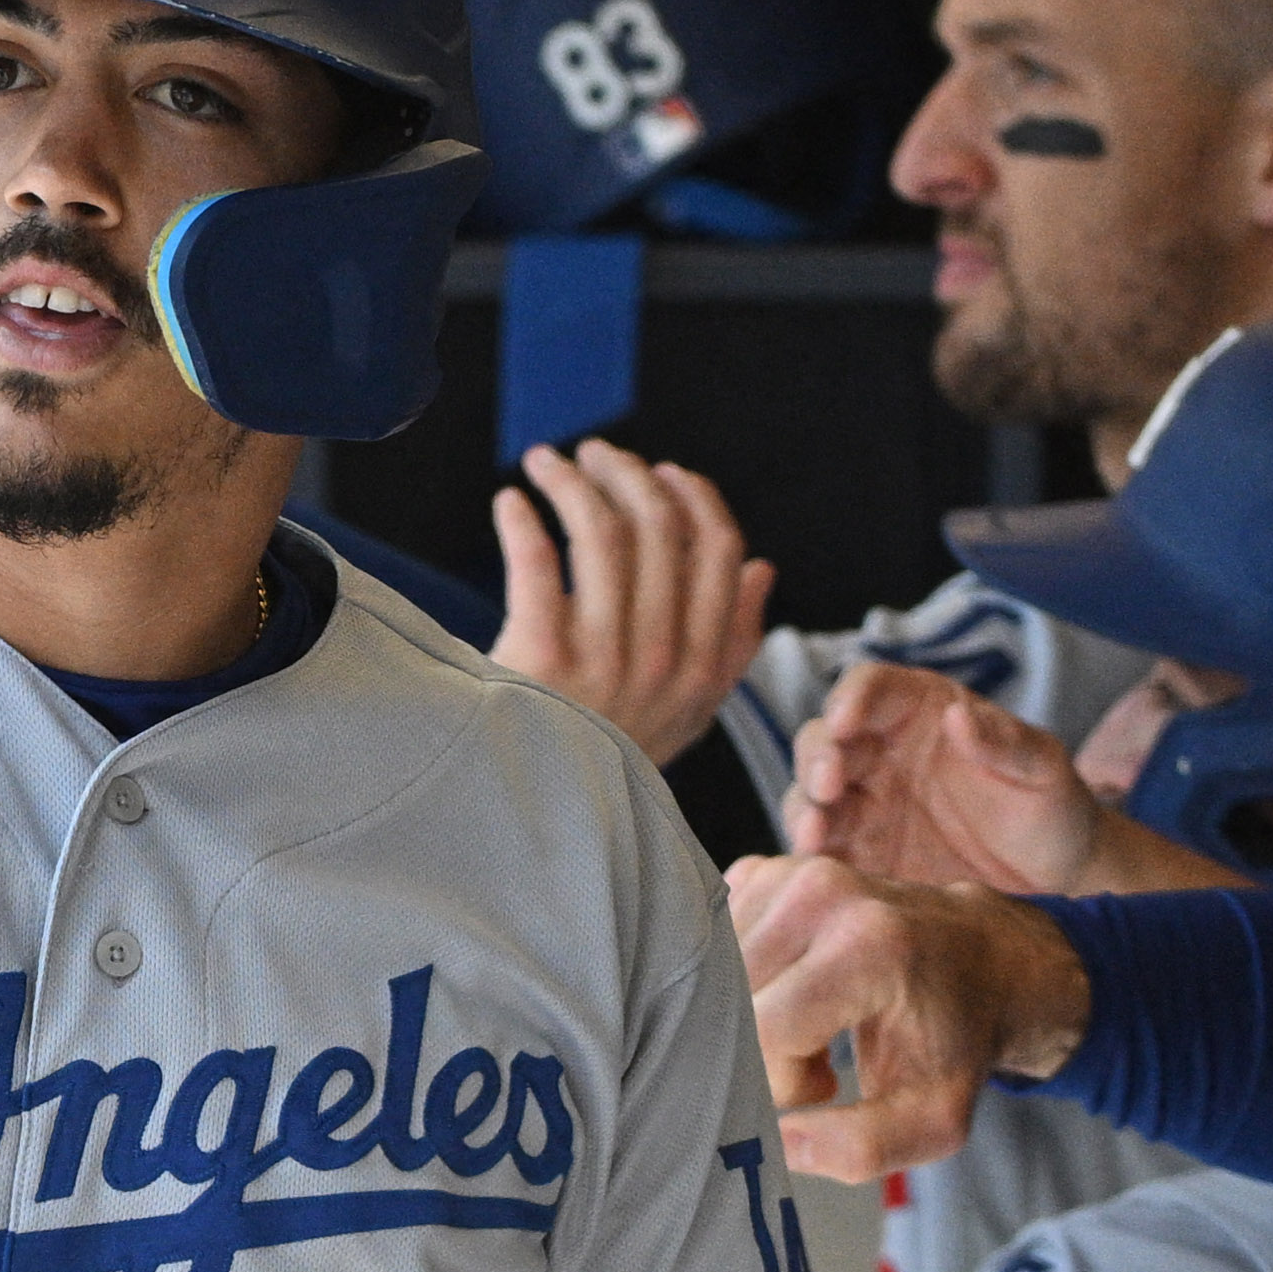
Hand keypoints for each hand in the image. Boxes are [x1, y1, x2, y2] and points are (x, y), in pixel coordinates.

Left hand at [485, 440, 773, 765]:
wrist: (541, 818)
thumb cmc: (610, 756)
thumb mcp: (688, 712)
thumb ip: (733, 642)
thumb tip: (762, 567)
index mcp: (703, 666)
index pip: (718, 553)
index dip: (695, 498)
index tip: (665, 471)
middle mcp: (661, 659)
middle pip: (659, 529)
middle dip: (627, 473)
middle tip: (595, 453)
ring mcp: (603, 660)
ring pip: (602, 534)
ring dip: (573, 483)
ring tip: (547, 463)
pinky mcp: (541, 658)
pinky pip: (537, 565)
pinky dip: (523, 522)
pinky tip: (510, 502)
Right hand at [724, 853, 1094, 1178]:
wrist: (987, 960)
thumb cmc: (956, 1041)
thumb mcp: (933, 1119)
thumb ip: (859, 1149)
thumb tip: (779, 1143)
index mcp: (867, 947)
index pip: (764, 1031)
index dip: (778, 1079)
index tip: (822, 1086)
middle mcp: (824, 893)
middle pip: (730, 1001)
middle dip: (757, 1050)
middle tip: (815, 1062)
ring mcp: (793, 872)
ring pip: (714, 973)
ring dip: (747, 1014)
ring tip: (808, 1025)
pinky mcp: (771, 869)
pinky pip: (719, 942)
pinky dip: (741, 980)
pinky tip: (789, 989)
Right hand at [788, 659, 1219, 897]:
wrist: (1057, 882)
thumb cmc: (1053, 809)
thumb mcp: (1043, 769)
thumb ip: (1004, 740)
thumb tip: (957, 716)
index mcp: (923, 712)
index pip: (872, 689)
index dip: (851, 699)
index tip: (846, 722)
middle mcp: (884, 753)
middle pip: (826, 739)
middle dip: (818, 757)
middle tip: (829, 785)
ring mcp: (867, 806)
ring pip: (811, 794)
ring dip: (805, 808)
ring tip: (816, 833)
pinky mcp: (862, 856)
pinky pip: (823, 851)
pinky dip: (812, 857)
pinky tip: (819, 866)